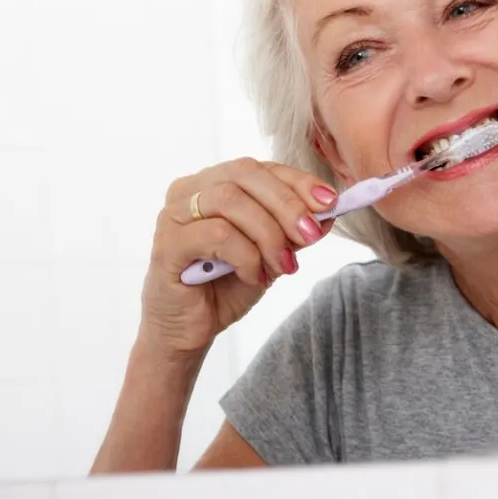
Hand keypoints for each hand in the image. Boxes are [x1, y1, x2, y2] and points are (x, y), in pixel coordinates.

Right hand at [139, 157, 337, 355]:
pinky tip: (253, 276)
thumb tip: (329, 210)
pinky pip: (216, 236)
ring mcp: (173, 215)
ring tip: (283, 265)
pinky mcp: (167, 245)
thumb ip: (293, 231)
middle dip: (287, 203)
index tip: (330, 201)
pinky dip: (246, 256)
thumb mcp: (271, 254)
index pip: (260, 168)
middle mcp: (189, 191)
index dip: (298, 181)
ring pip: (231, 200)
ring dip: (268, 233)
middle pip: (245, 174)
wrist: (190, 330)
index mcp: (214, 183)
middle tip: (311, 234)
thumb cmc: (226, 286)